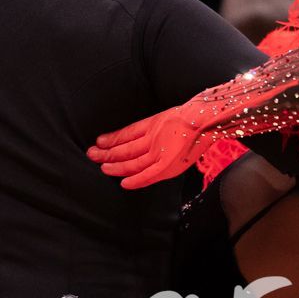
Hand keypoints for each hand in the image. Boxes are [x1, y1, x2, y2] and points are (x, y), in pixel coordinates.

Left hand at [87, 108, 203, 187]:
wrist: (207, 118)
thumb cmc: (197, 115)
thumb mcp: (174, 114)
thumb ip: (159, 122)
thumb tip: (147, 128)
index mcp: (154, 124)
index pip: (128, 133)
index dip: (113, 138)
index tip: (100, 141)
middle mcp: (153, 138)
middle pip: (126, 146)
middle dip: (107, 151)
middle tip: (92, 154)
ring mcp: (159, 151)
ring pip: (132, 159)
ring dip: (116, 165)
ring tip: (102, 166)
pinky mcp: (167, 164)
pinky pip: (147, 174)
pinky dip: (136, 180)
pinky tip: (123, 183)